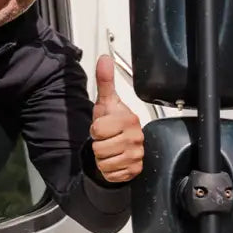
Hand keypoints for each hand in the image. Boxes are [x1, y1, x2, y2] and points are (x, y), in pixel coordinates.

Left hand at [90, 54, 143, 183]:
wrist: (120, 144)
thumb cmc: (112, 122)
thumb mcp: (106, 102)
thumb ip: (104, 81)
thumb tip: (104, 58)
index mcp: (129, 119)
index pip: (98, 129)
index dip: (96, 129)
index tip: (103, 126)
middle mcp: (136, 138)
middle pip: (99, 148)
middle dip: (98, 145)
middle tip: (107, 139)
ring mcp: (137, 156)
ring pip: (104, 163)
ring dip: (102, 158)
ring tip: (110, 148)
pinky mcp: (134, 171)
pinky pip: (110, 174)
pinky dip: (108, 170)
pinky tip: (114, 160)